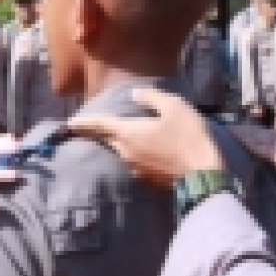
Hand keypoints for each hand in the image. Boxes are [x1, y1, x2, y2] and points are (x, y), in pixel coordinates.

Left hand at [67, 86, 223, 188]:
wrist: (205, 174)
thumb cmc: (189, 136)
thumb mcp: (174, 107)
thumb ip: (151, 98)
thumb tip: (134, 94)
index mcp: (128, 133)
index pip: (99, 126)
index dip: (83, 123)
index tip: (69, 124)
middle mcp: (126, 153)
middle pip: (108, 140)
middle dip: (98, 133)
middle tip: (90, 127)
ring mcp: (137, 169)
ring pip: (122, 152)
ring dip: (119, 143)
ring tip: (121, 135)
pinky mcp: (149, 180)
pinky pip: (136, 162)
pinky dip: (136, 154)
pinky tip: (146, 150)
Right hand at [228, 91, 275, 172]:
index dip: (266, 126)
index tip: (252, 119)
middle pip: (266, 139)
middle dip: (250, 133)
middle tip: (233, 127)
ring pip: (260, 144)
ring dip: (244, 137)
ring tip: (228, 131)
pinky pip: (260, 148)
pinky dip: (246, 142)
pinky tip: (234, 135)